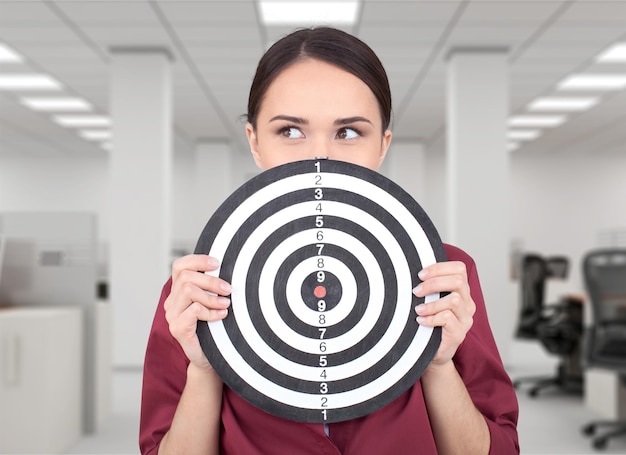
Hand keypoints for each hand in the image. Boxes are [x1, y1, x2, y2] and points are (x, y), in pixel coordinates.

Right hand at [164, 254, 231, 369]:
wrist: (209, 359)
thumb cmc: (214, 329)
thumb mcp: (214, 302)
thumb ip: (214, 286)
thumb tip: (230, 266)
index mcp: (178, 292)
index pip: (180, 266)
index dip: (198, 260)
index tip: (217, 263)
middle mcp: (171, 302)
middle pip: (186, 277)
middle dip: (211, 280)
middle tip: (228, 289)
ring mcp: (172, 316)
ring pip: (188, 290)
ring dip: (211, 296)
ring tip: (226, 304)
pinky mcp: (178, 328)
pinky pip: (194, 310)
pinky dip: (211, 311)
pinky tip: (222, 315)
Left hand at [412, 261, 475, 365]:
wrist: (432, 353)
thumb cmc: (428, 323)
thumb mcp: (429, 301)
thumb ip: (427, 287)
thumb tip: (408, 270)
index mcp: (461, 291)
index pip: (459, 269)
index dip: (440, 267)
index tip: (420, 274)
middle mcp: (467, 303)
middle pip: (458, 281)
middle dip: (434, 283)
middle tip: (416, 291)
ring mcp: (465, 319)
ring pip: (454, 300)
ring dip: (432, 303)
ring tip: (418, 309)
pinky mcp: (459, 333)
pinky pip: (447, 318)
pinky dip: (431, 317)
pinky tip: (421, 321)